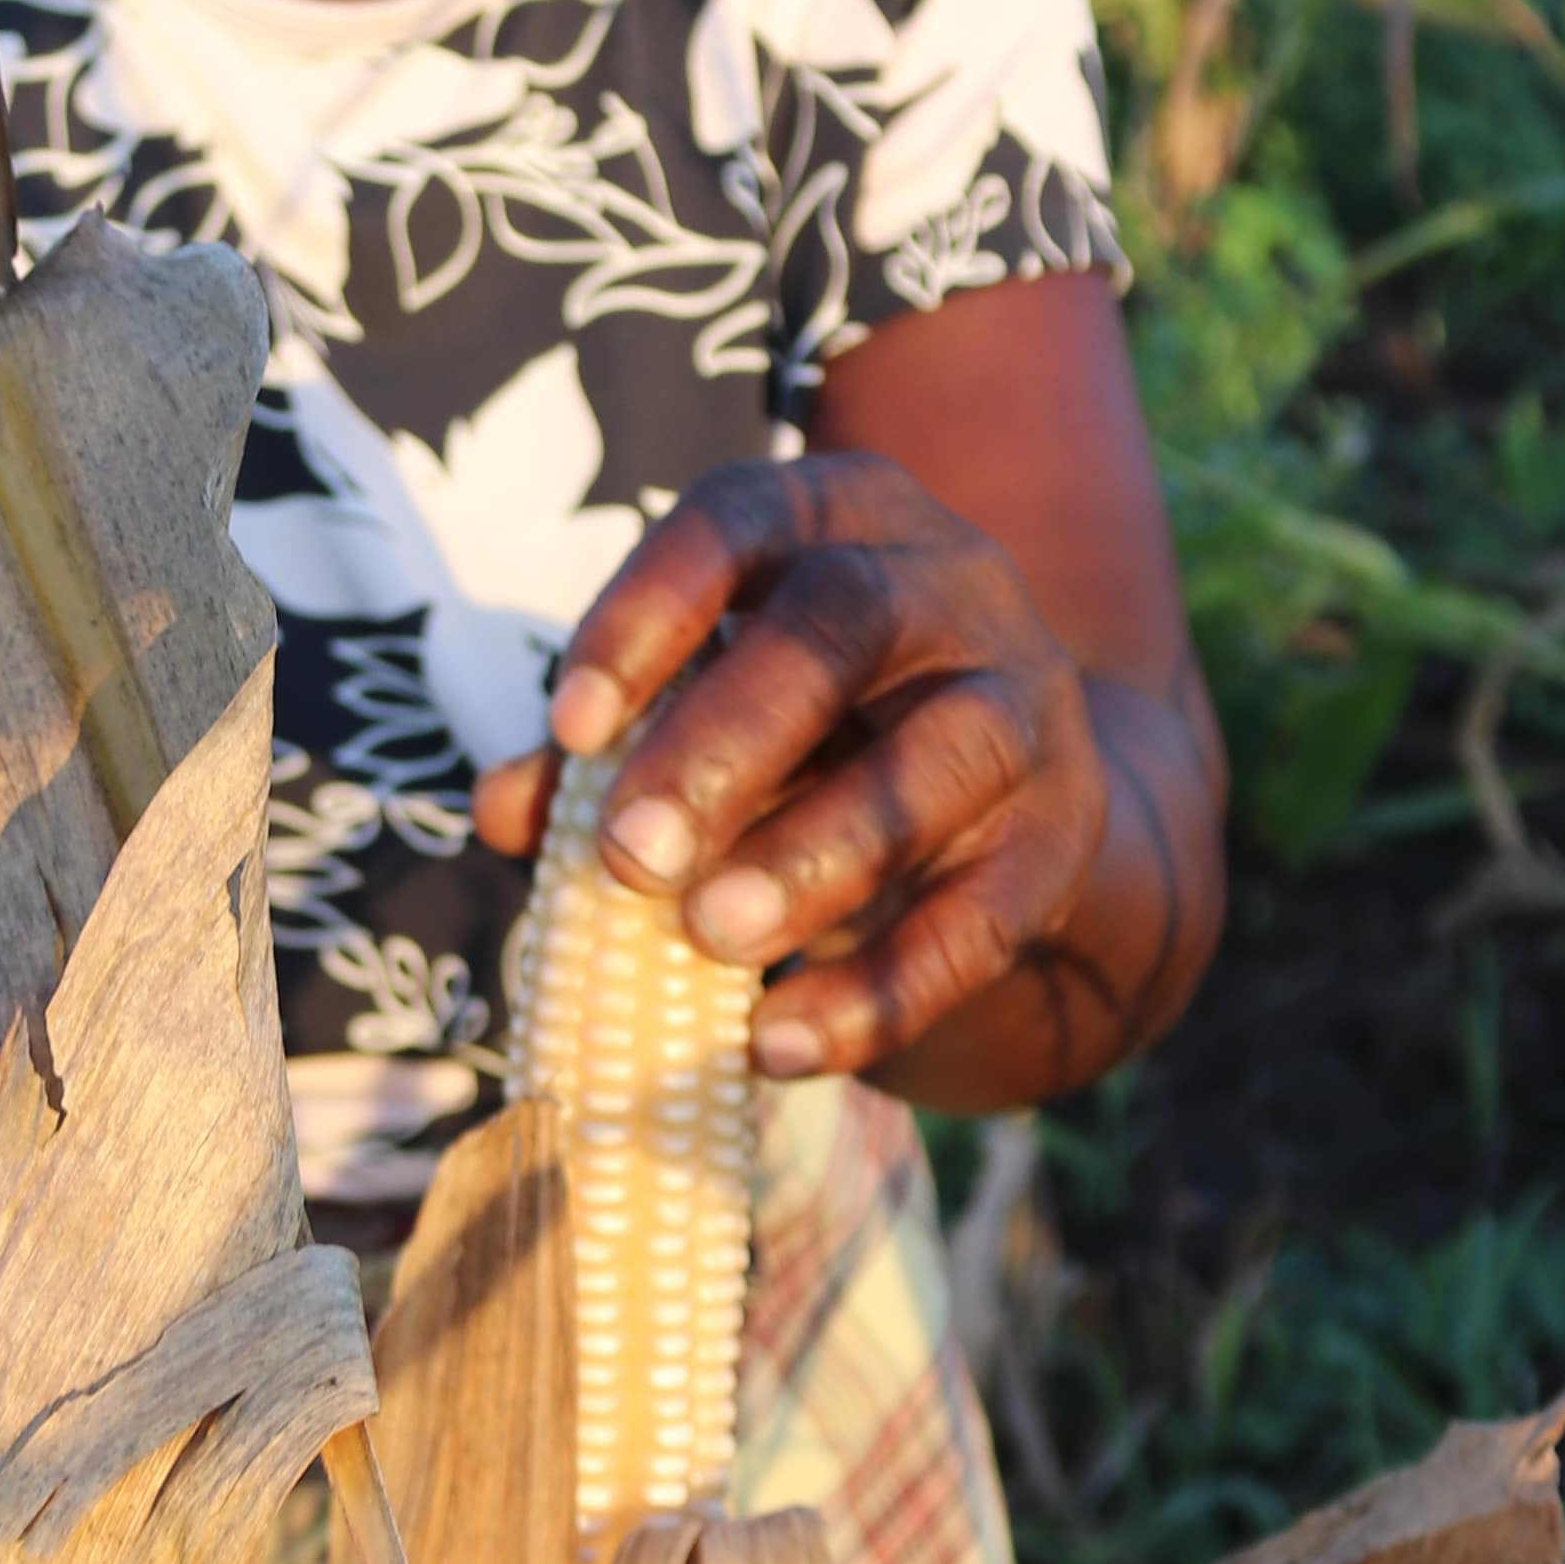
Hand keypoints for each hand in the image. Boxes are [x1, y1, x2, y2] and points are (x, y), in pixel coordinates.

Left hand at [469, 451, 1117, 1083]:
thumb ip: (601, 755)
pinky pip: (985, 913)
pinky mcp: (1064, 831)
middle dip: (727, 741)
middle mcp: (947, 580)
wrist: (1003, 797)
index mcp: (833, 517)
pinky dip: (881, 989)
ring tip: (709, 939)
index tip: (569, 724)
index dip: (648, 610)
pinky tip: (777, 1046)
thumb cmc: (808, 730)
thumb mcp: (707, 713)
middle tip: (631, 858)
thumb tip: (499, 810)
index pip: (739, 518)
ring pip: (939, 759)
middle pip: (843, 623)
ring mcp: (1025, 698)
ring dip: (815, 855)